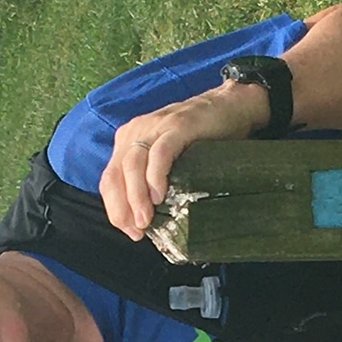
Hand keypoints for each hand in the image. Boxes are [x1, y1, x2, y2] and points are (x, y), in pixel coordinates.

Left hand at [101, 82, 269, 238]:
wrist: (232, 108)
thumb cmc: (201, 140)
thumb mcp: (168, 160)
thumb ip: (152, 180)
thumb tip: (146, 221)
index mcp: (128, 141)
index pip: (109, 180)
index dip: (115, 210)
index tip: (131, 232)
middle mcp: (136, 132)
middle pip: (115, 174)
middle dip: (122, 208)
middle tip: (138, 231)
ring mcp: (155, 127)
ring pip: (132, 165)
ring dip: (136, 196)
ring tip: (146, 219)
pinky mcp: (178, 126)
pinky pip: (159, 153)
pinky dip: (155, 176)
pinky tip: (159, 195)